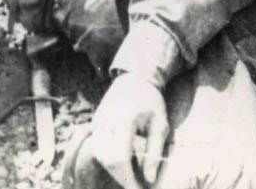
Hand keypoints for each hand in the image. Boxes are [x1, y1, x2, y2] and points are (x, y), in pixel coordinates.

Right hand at [91, 73, 169, 188]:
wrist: (134, 78)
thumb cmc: (151, 101)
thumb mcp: (160, 124)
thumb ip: (154, 152)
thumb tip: (150, 180)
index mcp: (124, 119)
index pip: (119, 158)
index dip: (128, 179)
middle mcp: (106, 121)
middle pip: (107, 160)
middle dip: (121, 178)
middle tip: (136, 186)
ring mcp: (98, 121)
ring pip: (100, 155)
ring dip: (114, 171)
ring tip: (130, 177)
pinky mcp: (95, 123)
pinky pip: (98, 148)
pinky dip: (108, 160)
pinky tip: (123, 164)